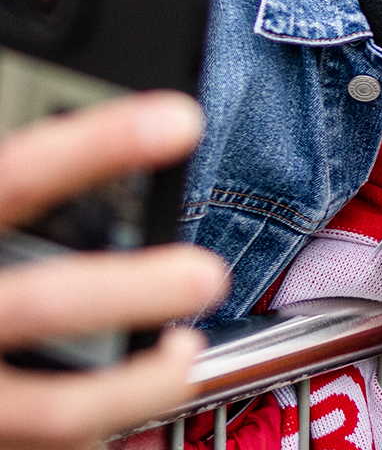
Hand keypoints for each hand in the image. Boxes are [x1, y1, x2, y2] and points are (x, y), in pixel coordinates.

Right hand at [0, 92, 229, 449]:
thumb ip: (13, 186)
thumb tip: (121, 131)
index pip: (15, 178)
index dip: (97, 146)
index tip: (179, 120)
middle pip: (38, 304)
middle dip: (134, 291)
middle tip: (206, 274)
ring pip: (51, 410)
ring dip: (138, 387)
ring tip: (186, 354)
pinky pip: (48, 447)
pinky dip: (103, 432)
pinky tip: (142, 408)